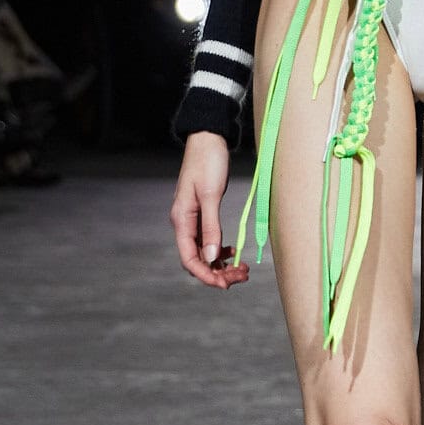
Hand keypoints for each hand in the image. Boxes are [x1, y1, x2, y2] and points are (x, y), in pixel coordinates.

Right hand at [170, 130, 250, 290]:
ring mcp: (193, 220)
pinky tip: (234, 252)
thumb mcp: (210, 195)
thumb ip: (211, 226)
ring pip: (204, 252)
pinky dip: (221, 250)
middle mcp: (184, 223)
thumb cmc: (207, 162)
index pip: (189, 258)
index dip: (205, 275)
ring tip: (241, 269)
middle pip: (197, 259)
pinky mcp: (202, 214)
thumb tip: (211, 256)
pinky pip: (209, 241)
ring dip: (221, 263)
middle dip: (218, 272)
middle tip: (241, 277)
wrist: (208, 139)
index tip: (225, 285)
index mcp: (182, 220)